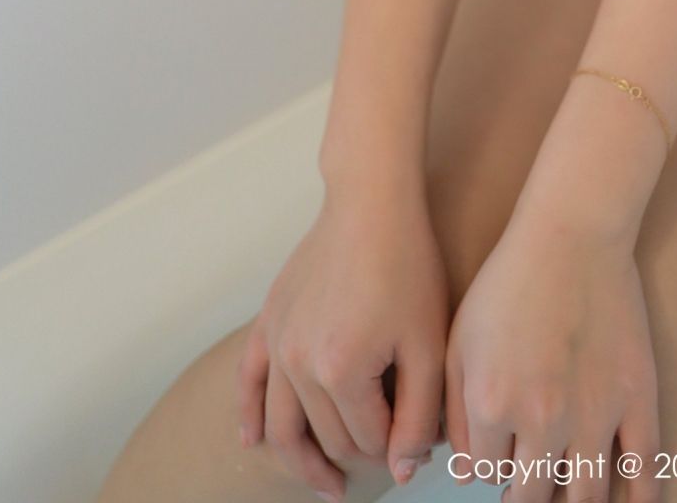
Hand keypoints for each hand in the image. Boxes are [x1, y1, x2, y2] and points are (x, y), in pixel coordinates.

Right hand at [235, 181, 448, 495]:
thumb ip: (418, 414)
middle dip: (360, 452)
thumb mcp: (428, 343)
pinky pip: (248, 381)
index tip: (421, 439)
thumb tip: (402, 469)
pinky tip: (252, 441)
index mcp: (340, 372)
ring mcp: (277, 342)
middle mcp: (298, 364)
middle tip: (387, 456)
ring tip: (327, 485)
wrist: (371, 203)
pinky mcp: (268, 321)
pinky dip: (248, 415)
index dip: (398, 447)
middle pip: (327, 436)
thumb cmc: (407, 266)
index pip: (369, 441)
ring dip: (302, 461)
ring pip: (281, 425)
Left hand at [443, 204, 661, 502]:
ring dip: (572, 502)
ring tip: (567, 492)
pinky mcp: (637, 398)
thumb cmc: (509, 282)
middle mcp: (542, 422)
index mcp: (492, 408)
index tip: (498, 453)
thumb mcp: (459, 342)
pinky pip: (644, 467)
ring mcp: (595, 414)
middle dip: (526, 493)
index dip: (489, 464)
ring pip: (584, 494)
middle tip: (530, 481)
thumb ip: (454, 415)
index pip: (485, 472)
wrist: (571, 235)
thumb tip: (467, 474)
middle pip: (532, 494)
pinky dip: (641, 499)